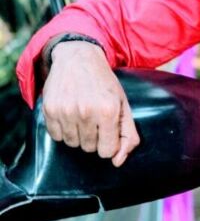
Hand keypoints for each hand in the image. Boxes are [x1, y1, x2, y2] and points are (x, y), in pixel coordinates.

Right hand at [42, 40, 139, 165]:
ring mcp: (66, 111)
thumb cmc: (103, 83)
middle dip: (94, 137)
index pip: (107, 151)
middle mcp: (86, 112)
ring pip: (72, 144)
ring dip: (78, 134)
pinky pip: (56, 136)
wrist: (78, 58)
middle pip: (89, 148)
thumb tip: (118, 161)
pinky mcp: (50, 110)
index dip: (108, 143)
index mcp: (108, 111)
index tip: (107, 130)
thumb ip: (128, 135)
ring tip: (82, 115)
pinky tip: (69, 113)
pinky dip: (63, 129)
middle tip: (94, 118)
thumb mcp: (123, 104)